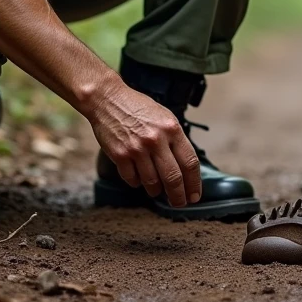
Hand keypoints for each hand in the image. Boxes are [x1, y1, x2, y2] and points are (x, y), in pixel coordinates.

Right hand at [88, 81, 201, 206]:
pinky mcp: (120, 155)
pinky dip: (137, 183)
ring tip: (157, 190)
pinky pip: (133, 179)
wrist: (108, 99)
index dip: (194, 183)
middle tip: (179, 203)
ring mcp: (137, 149)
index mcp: (172, 129)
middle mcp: (156, 140)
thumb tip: (186, 167)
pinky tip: (138, 179)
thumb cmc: (138, 107)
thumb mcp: (164, 117)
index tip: (194, 195)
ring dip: (156, 190)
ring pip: (152, 183)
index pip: (190, 163)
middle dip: (178, 196)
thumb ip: (176, 139)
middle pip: (173, 178)